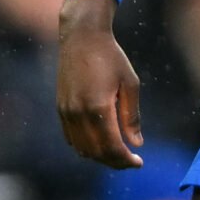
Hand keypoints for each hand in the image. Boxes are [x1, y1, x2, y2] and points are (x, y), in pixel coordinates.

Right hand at [57, 0, 143, 167]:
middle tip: (131, 161)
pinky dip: (85, 146)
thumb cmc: (111, 57)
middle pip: (96, 152)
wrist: (81, 37)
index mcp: (98, 107)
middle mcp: (78, 113)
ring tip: (117, 154)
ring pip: (81, 148)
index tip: (138, 162)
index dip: (125, 160)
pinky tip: (100, 143)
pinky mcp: (60, 108)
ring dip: (100, 157)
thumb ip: (132, 116)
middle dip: (115, 162)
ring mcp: (66, 112)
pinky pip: (71, 138)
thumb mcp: (130, 83)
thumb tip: (137, 143)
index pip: (112, 147)